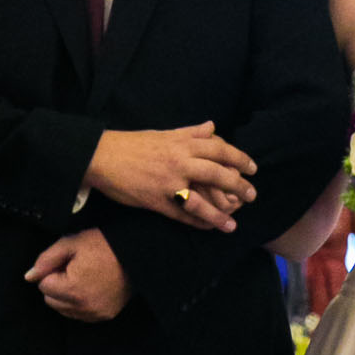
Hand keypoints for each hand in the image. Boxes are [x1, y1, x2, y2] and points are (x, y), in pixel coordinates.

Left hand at [25, 229, 130, 321]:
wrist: (136, 254)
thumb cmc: (104, 245)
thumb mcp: (72, 243)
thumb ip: (46, 260)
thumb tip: (29, 277)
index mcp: (72, 288)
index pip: (43, 286)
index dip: (52, 271)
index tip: (67, 262)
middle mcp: (83, 306)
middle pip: (51, 300)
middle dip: (57, 285)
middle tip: (75, 269)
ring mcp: (95, 313)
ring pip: (64, 309)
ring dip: (67, 296)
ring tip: (84, 277)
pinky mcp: (105, 316)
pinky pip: (80, 314)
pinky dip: (80, 303)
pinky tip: (91, 287)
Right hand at [84, 123, 255, 231]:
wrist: (101, 156)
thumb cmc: (133, 143)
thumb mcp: (164, 133)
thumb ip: (190, 132)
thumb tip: (212, 126)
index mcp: (182, 143)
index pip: (220, 150)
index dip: (240, 159)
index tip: (252, 168)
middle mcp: (179, 162)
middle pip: (217, 174)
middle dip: (238, 186)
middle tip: (252, 195)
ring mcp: (168, 183)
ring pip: (201, 200)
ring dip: (220, 214)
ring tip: (234, 224)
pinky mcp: (156, 201)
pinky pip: (182, 215)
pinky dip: (197, 223)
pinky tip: (208, 228)